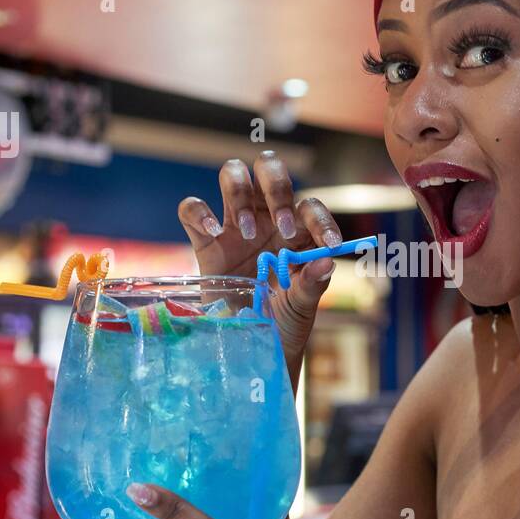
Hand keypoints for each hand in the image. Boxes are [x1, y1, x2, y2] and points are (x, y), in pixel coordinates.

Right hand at [177, 152, 341, 372]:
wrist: (249, 348)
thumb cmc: (282, 322)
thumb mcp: (302, 308)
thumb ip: (313, 285)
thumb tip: (326, 261)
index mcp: (297, 232)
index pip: (310, 207)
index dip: (321, 219)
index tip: (327, 243)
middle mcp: (267, 219)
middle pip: (269, 171)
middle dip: (276, 188)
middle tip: (281, 229)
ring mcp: (234, 226)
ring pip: (232, 174)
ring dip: (240, 195)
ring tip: (247, 233)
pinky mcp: (205, 242)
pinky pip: (191, 208)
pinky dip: (199, 213)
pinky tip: (213, 234)